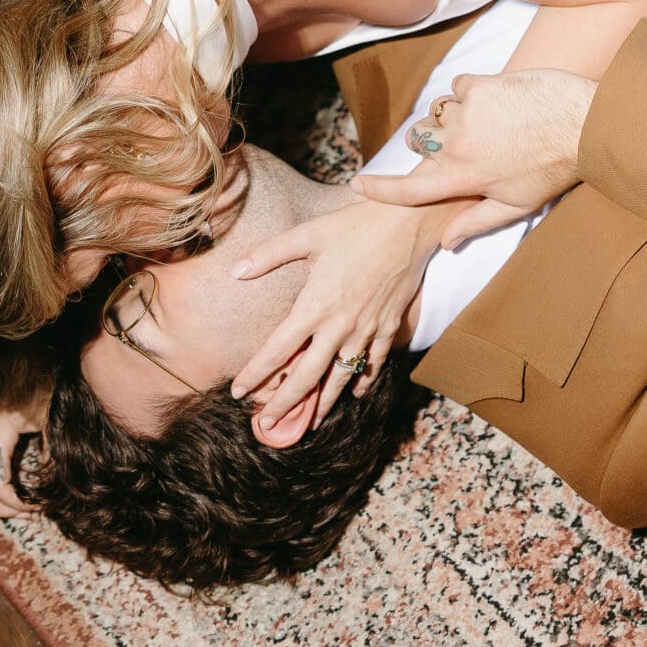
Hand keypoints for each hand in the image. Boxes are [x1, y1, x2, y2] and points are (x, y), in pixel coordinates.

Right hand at [0, 398, 45, 519]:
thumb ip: (51, 454)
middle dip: (0, 509)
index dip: (16, 505)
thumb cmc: (41, 386)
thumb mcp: (50, 419)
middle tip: (26, 512)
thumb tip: (50, 487)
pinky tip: (0, 486)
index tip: (37, 507)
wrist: (25, 358)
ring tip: (12, 505)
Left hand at [228, 197, 444, 441]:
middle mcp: (340, 325)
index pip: (278, 350)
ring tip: (310, 423)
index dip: (256, 374)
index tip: (239, 393)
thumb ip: (270, 254)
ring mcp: (368, 329)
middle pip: (308, 376)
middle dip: (286, 404)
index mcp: (315, 304)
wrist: (409, 222)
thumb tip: (236, 271)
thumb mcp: (308, 234)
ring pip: (342, 377)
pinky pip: (374, 363)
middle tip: (270, 425)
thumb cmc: (356, 225)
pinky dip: (362, 382)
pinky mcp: (390, 325)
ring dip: (324, 403)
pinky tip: (354, 393)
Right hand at [352, 68, 593, 238]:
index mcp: (462, 178)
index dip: (380, 190)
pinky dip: (472, 93)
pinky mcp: (480, 85)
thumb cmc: (553, 169)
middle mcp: (457, 145)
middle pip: (419, 142)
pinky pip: (460, 87)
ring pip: (440, 112)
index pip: (409, 189)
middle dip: (431, 144)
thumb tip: (445, 241)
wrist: (585, 124)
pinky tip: (498, 103)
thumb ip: (475, 222)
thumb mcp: (515, 205)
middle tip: (463, 148)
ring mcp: (467, 113)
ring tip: (489, 125)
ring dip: (455, 118)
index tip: (357, 186)